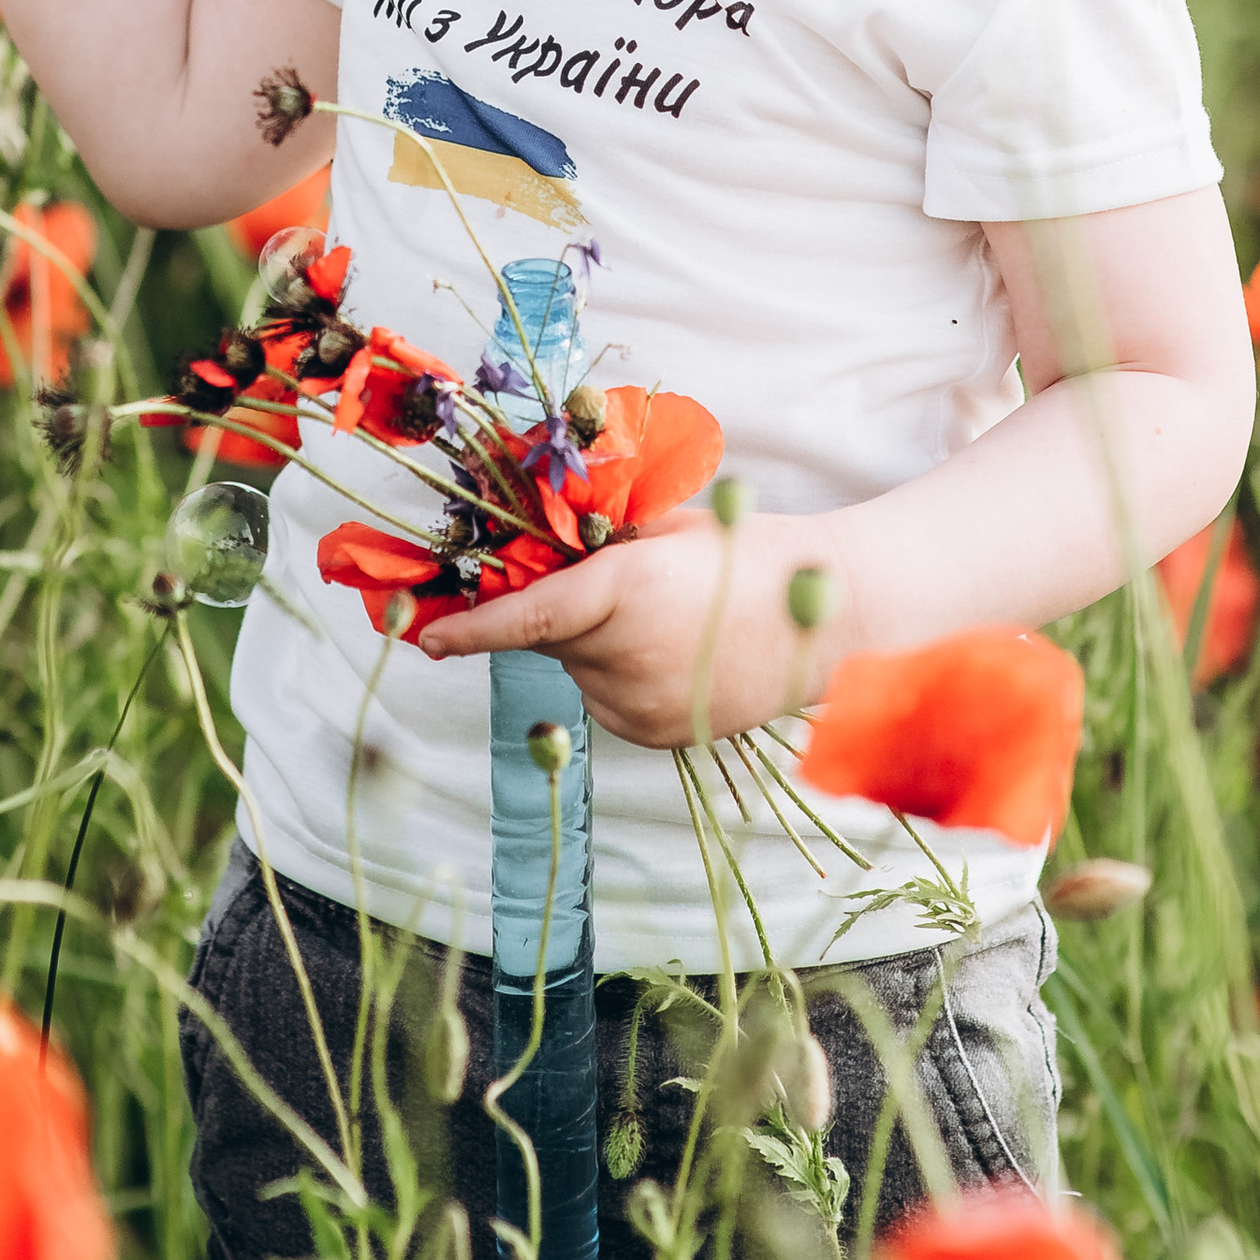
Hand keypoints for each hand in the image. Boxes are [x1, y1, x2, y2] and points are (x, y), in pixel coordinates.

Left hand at [415, 509, 834, 748]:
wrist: (830, 621)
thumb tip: (542, 543)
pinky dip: (614, 671)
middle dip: (555, 609)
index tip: (428, 637)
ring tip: (664, 618)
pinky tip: (670, 652)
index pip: (528, 615)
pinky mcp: (652, 732)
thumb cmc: (750, 554)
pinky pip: (603, 697)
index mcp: (628, 588)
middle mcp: (626, 653)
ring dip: (591, 641)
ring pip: (576, 668)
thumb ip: (604, 540)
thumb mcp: (671, 528)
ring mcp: (639, 701)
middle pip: (548, 635)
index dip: (472, 627)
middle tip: (603, 582)